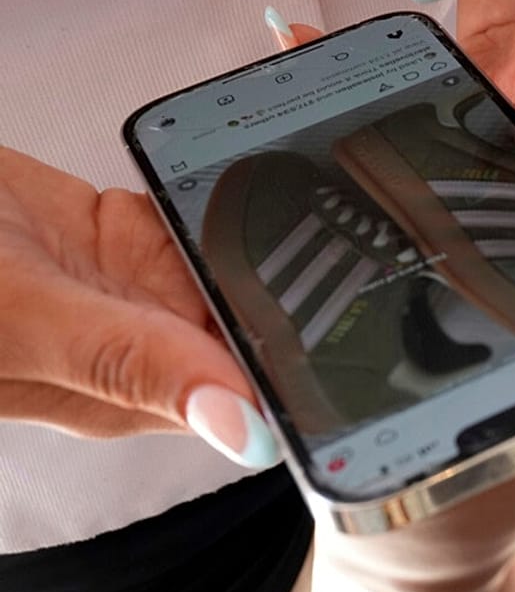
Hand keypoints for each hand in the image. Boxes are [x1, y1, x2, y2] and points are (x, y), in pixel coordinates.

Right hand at [0, 22, 353, 463]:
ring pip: (239, 261)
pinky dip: (229, 191)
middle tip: (400, 233)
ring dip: (283, 227)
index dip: (327, 364)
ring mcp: (139, 289)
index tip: (397, 325)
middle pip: (264, 318)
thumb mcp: (26, 318)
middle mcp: (152, 347)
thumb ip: (132, 366)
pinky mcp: (125, 237)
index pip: (263, 390)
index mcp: (141, 394)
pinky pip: (199, 217)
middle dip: (321, 278)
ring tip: (358, 180)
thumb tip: (244, 431)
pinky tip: (277, 160)